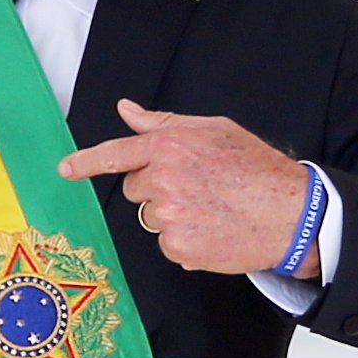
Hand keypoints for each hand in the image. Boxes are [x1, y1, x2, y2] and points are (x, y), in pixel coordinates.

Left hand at [57, 98, 316, 275]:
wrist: (293, 214)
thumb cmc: (257, 168)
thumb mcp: (213, 130)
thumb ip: (163, 123)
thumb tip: (126, 109)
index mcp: (169, 147)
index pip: (115, 154)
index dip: (85, 162)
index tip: (65, 169)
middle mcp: (163, 180)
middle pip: (134, 189)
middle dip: (155, 188)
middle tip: (197, 188)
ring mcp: (169, 216)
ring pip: (151, 217)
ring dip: (172, 215)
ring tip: (211, 208)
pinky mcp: (179, 247)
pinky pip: (167, 244)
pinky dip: (186, 241)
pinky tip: (214, 230)